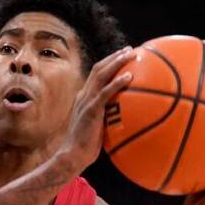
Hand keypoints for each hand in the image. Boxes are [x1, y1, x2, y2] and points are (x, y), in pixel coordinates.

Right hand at [58, 46, 135, 172]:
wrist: (73, 155)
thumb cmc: (86, 147)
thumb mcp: (97, 128)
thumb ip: (107, 118)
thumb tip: (123, 119)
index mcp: (84, 98)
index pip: (96, 75)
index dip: (109, 63)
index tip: (122, 56)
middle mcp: (84, 95)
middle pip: (99, 69)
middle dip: (114, 57)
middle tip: (130, 49)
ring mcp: (86, 101)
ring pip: (101, 75)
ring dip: (117, 62)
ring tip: (131, 55)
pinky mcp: (91, 110)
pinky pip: (105, 92)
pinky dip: (117, 82)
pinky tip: (130, 77)